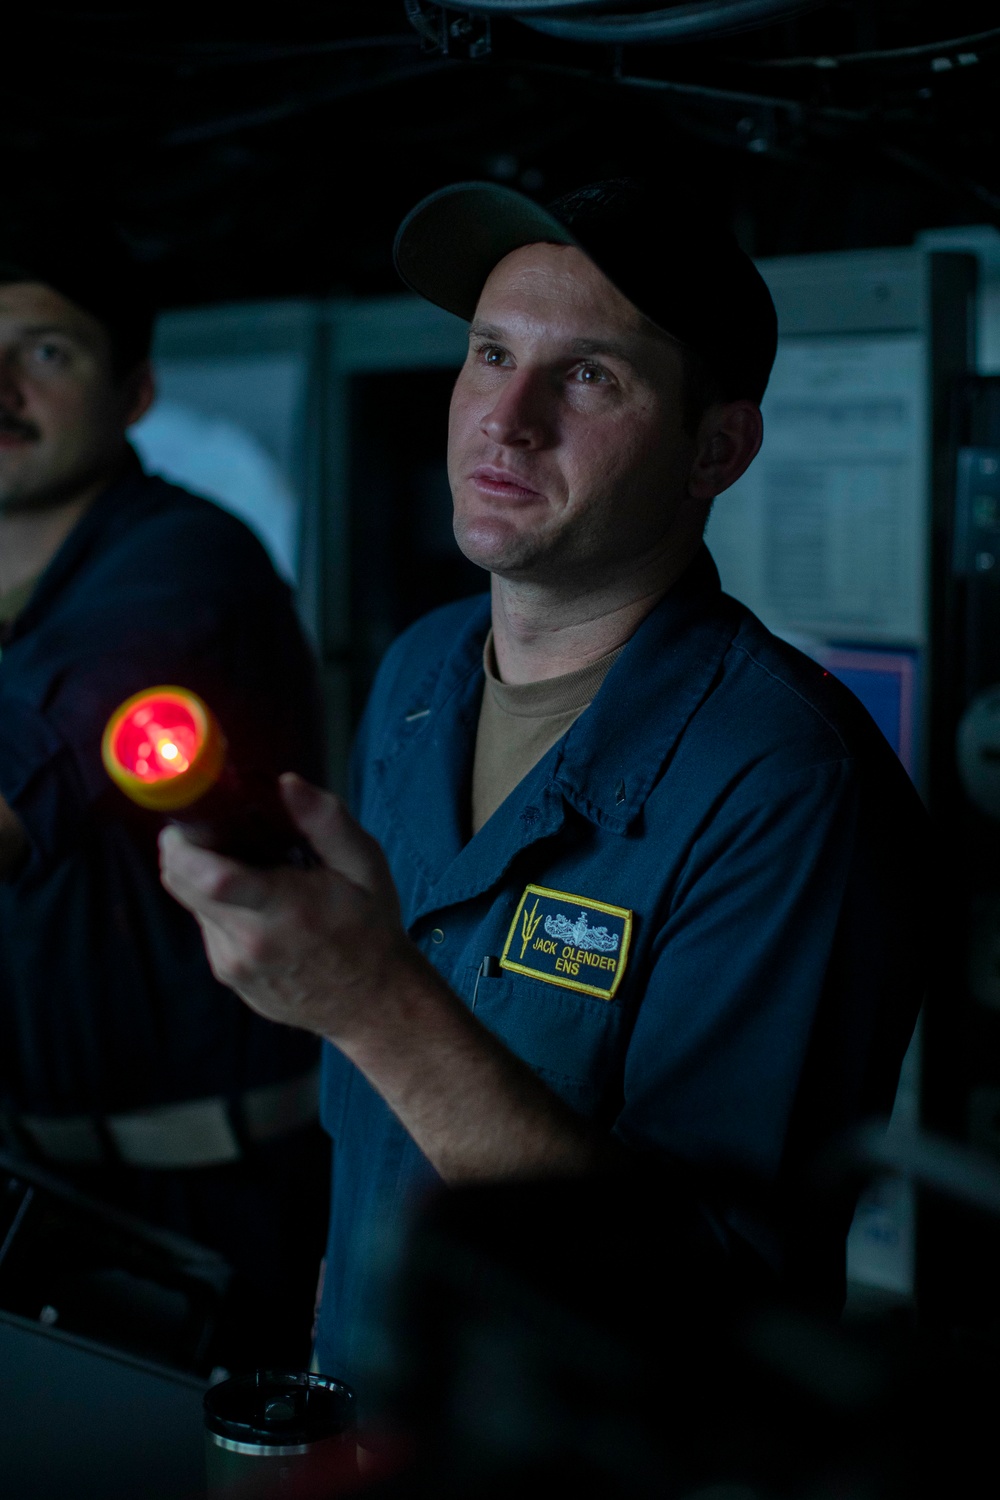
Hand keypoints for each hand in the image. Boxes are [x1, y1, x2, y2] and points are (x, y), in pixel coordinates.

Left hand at [159, 774, 412, 1040]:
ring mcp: (232, 964)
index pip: (209, 876)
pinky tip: (259, 905)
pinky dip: (220, 905)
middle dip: (187, 847)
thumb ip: (325, 822)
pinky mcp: (227, 975)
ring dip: (206, 877)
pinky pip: (206, 926)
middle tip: (221, 830)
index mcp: (286, 909)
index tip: (193, 816)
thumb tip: (285, 783)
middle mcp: (249, 942)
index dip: (184, 840)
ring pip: (190, 902)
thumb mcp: (365, 866)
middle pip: (182, 883)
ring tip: (253, 870)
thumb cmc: (371, 929)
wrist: (372, 1002)